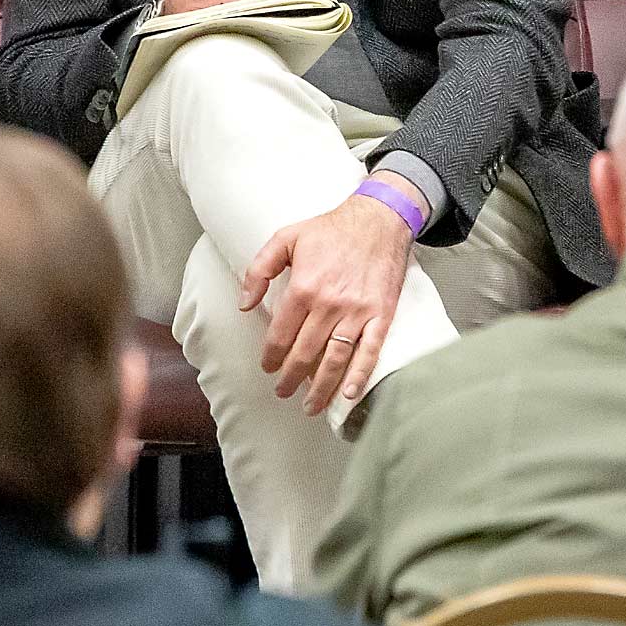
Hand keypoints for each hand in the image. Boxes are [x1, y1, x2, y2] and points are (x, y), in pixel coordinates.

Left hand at [240, 174, 417, 414]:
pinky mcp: (381, 315)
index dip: (271, 355)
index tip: (267, 366)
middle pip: (305, 353)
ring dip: (320, 387)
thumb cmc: (331, 229)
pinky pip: (370, 352)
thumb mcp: (286, 237)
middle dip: (291, 378)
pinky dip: (360, 376)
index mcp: (304, 287)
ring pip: (335, 360)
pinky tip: (349, 394)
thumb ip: (259, 269)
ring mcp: (358, 312)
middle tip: (282, 390)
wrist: (378, 219)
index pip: (281, 334)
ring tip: (309, 406)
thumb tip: (244, 304)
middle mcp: (330, 304)